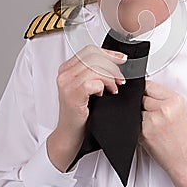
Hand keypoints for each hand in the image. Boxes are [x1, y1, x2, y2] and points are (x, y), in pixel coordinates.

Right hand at [47, 45, 126, 171]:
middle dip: (112, 66)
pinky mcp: (72, 94)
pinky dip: (103, 86)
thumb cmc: (81, 113)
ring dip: (110, 77)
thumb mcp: (88, 87)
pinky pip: (94, 82)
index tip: (122, 59)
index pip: (90, 50)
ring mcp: (67, 84)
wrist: (70, 135)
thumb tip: (116, 61)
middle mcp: (64, 74)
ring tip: (113, 89)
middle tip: (120, 78)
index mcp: (66, 69)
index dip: (109, 53)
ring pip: (96, 68)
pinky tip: (103, 94)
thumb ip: (95, 72)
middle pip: (94, 56)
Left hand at [140, 80, 186, 186]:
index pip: (149, 85)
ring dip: (139, 116)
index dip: (145, 91)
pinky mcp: (144, 131)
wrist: (186, 160)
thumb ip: (163, 98)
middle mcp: (164, 108)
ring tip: (153, 124)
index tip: (145, 96)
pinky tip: (150, 132)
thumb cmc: (183, 137)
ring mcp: (153, 119)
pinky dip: (138, 127)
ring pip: (135, 109)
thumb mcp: (180, 110)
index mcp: (175, 100)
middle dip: (143, 104)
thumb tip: (143, 91)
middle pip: (141, 96)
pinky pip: (134, 123)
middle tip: (153, 115)